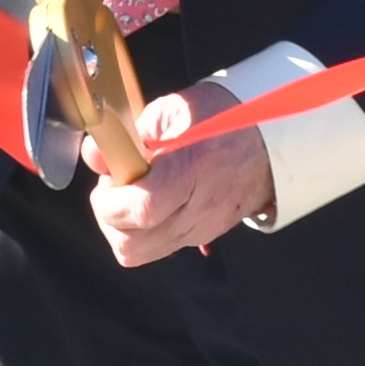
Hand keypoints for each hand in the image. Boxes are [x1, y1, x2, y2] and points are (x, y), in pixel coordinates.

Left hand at [92, 75, 279, 266]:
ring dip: (122, 228)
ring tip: (131, 196)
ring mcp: (201, 229)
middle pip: (132, 245)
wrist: (269, 139)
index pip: (140, 209)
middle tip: (115, 188)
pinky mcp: (202, 236)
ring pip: (140, 254)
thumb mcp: (172, 111)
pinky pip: (158, 247)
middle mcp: (197, 209)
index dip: (109, 202)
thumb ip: (129, 135)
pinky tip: (149, 204)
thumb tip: (95, 155)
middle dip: (109, 218)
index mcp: (191, 170)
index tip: (108, 179)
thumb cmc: (223, 118)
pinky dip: (141, 232)